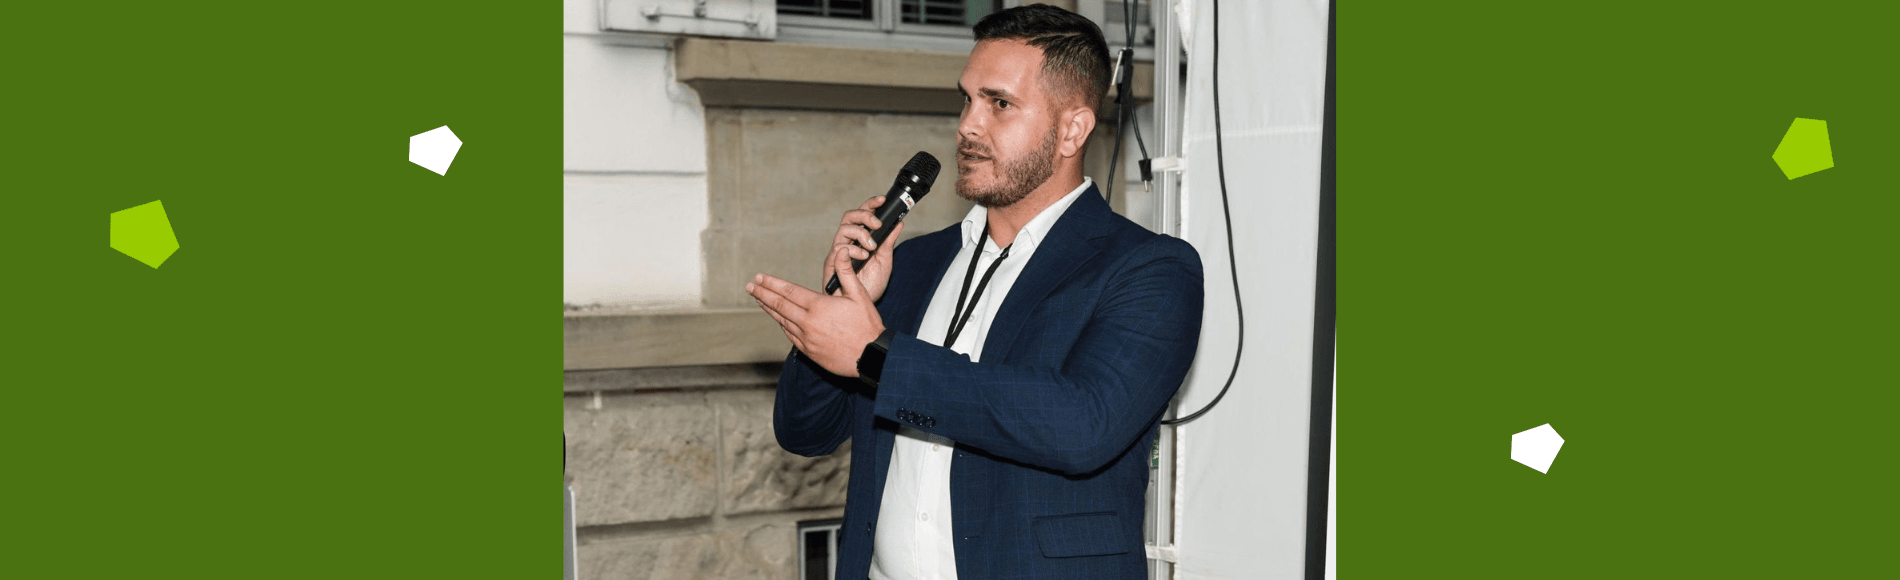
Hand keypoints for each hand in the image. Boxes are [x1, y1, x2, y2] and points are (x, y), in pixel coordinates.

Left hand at [751, 247, 887, 376]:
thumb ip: (845, 272)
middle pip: (779, 305)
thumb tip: (840, 251)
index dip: (772, 283)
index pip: (788, 291)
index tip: (759, 277)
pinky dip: (781, 325)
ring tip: (759, 300)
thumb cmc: (867, 325)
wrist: (871, 357)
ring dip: (769, 309)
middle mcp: (808, 322)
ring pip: (781, 321)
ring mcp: (806, 338)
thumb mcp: (859, 295)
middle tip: (750, 286)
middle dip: (762, 294)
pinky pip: (789, 335)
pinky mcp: (809, 351)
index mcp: (818, 306)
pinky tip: (778, 320)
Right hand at [824, 196, 905, 300]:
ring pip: (844, 229)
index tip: (882, 200)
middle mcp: (848, 241)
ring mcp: (839, 251)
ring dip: (860, 234)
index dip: (871, 204)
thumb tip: (899, 223)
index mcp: (861, 238)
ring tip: (871, 247)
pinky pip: (838, 249)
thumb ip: (889, 241)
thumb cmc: (870, 285)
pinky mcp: (832, 263)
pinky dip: (853, 250)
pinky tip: (862, 257)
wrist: (861, 306)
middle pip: (850, 216)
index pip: (863, 215)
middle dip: (864, 216)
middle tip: (877, 224)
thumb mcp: (885, 261)